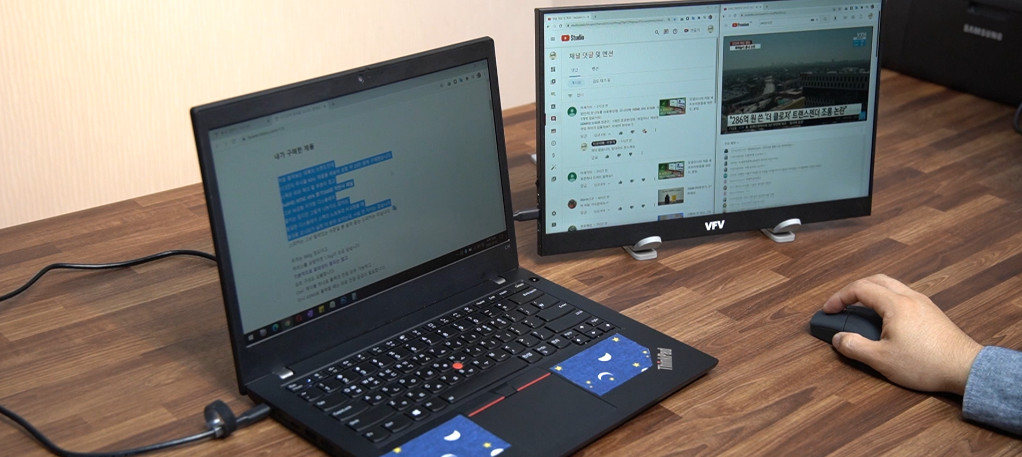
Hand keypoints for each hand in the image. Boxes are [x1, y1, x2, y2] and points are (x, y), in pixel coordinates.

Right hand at [822, 274, 981, 394]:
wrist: (965, 369)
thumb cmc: (926, 363)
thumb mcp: (881, 359)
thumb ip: (855, 347)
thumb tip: (838, 339)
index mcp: (895, 304)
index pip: (860, 289)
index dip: (839, 297)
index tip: (828, 310)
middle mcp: (910, 297)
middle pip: (876, 280)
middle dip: (854, 289)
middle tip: (842, 304)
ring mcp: (924, 303)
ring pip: (892, 286)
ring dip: (872, 293)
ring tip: (861, 310)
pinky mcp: (932, 313)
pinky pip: (904, 296)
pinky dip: (887, 300)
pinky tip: (885, 318)